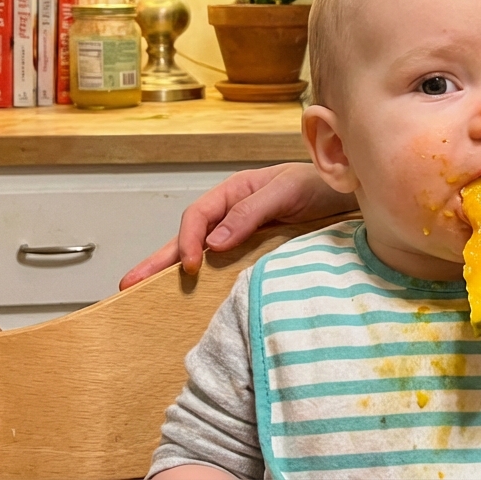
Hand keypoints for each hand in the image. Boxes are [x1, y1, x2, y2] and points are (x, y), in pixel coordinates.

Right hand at [119, 163, 356, 289]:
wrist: (352, 190)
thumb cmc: (321, 184)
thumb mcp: (288, 191)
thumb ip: (252, 212)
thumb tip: (214, 244)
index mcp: (234, 191)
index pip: (198, 216)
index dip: (187, 240)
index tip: (188, 267)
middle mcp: (232, 212)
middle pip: (187, 237)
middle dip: (158, 261)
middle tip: (128, 286)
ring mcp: (241, 233)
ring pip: (201, 253)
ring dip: (173, 272)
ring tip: (145, 295)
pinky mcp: (256, 252)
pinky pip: (224, 266)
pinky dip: (205, 280)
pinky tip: (193, 297)